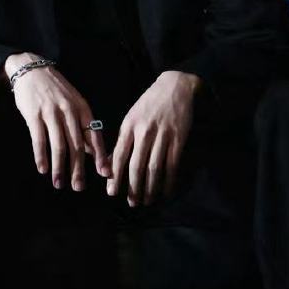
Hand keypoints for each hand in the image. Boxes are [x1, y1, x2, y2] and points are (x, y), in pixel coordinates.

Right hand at [6, 54, 110, 191]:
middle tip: (78, 187)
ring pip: (58, 145)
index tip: (105, 174)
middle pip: (76, 145)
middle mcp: (69, 111)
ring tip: (59, 183)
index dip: (100, 156)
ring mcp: (51, 112)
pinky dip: (41, 156)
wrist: (32, 69)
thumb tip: (92, 153)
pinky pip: (39, 139)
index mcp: (83, 109)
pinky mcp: (33, 114)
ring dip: (59, 167)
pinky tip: (43, 169)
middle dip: (78, 169)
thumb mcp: (74, 103)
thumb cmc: (56, 90)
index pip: (94, 135)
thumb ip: (83, 127)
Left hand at [106, 70, 201, 206]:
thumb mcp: (131, 116)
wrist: (175, 86)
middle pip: (136, 166)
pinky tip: (167, 191)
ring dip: (150, 188)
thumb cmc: (149, 103)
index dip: (114, 176)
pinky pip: (172, 164)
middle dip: (133, 188)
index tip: (112, 192)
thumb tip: (110, 162)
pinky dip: (169, 181)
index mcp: (129, 126)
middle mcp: (144, 131)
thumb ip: (123, 139)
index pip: (118, 155)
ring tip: (147, 200)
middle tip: (131, 202)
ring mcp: (162, 135)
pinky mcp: (178, 138)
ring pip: (154, 168)